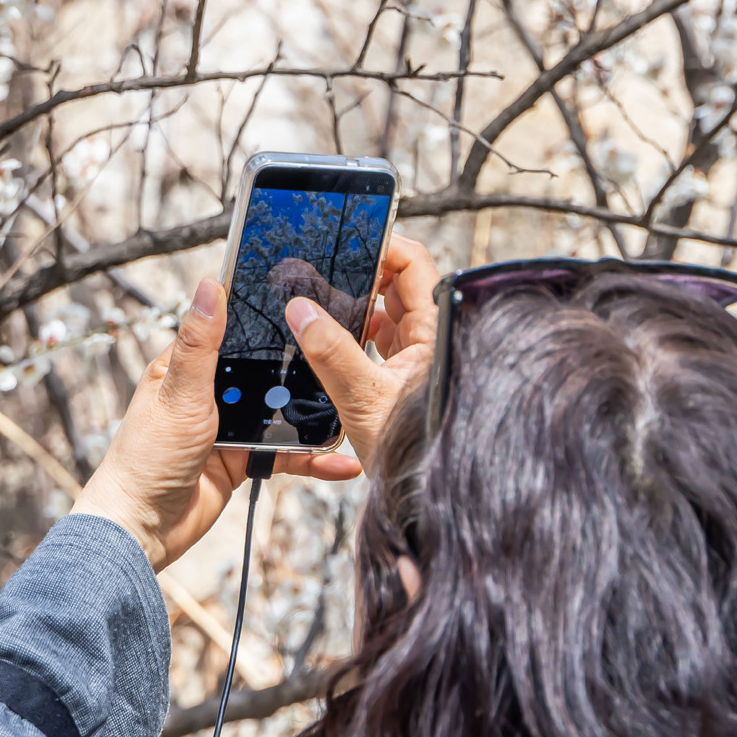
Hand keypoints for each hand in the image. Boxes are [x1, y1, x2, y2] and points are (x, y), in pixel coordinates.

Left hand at [71, 277, 359, 569]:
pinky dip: (312, 459)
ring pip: (281, 413)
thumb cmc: (145, 458)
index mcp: (187, 367)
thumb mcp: (179, 393)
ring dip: (313, 417)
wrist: (143, 528)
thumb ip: (200, 344)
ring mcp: (229, 427)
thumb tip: (210, 286)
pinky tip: (339, 462)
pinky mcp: (244, 459)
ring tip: (350, 411)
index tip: (306, 303)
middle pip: (266, 372)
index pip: (232, 331)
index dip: (265, 319)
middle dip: (302, 371)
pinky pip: (286, 454)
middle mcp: (210, 393)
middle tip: (344, 357)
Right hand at [284, 231, 439, 472]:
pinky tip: (329, 337)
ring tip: (319, 299)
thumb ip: (330, 352)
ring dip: (356, 306)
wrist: (424, 499)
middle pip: (399, 285)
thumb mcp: (363, 399)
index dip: (384, 244)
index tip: (349, 237)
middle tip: (324, 267)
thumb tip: (300, 311)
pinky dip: (356, 335)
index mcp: (436, 331)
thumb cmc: (413, 452)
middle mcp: (432, 339)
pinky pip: (380, 342)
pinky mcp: (405, 378)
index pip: (416, 264)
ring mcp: (419, 358)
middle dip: (362, 274)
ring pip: (387, 315)